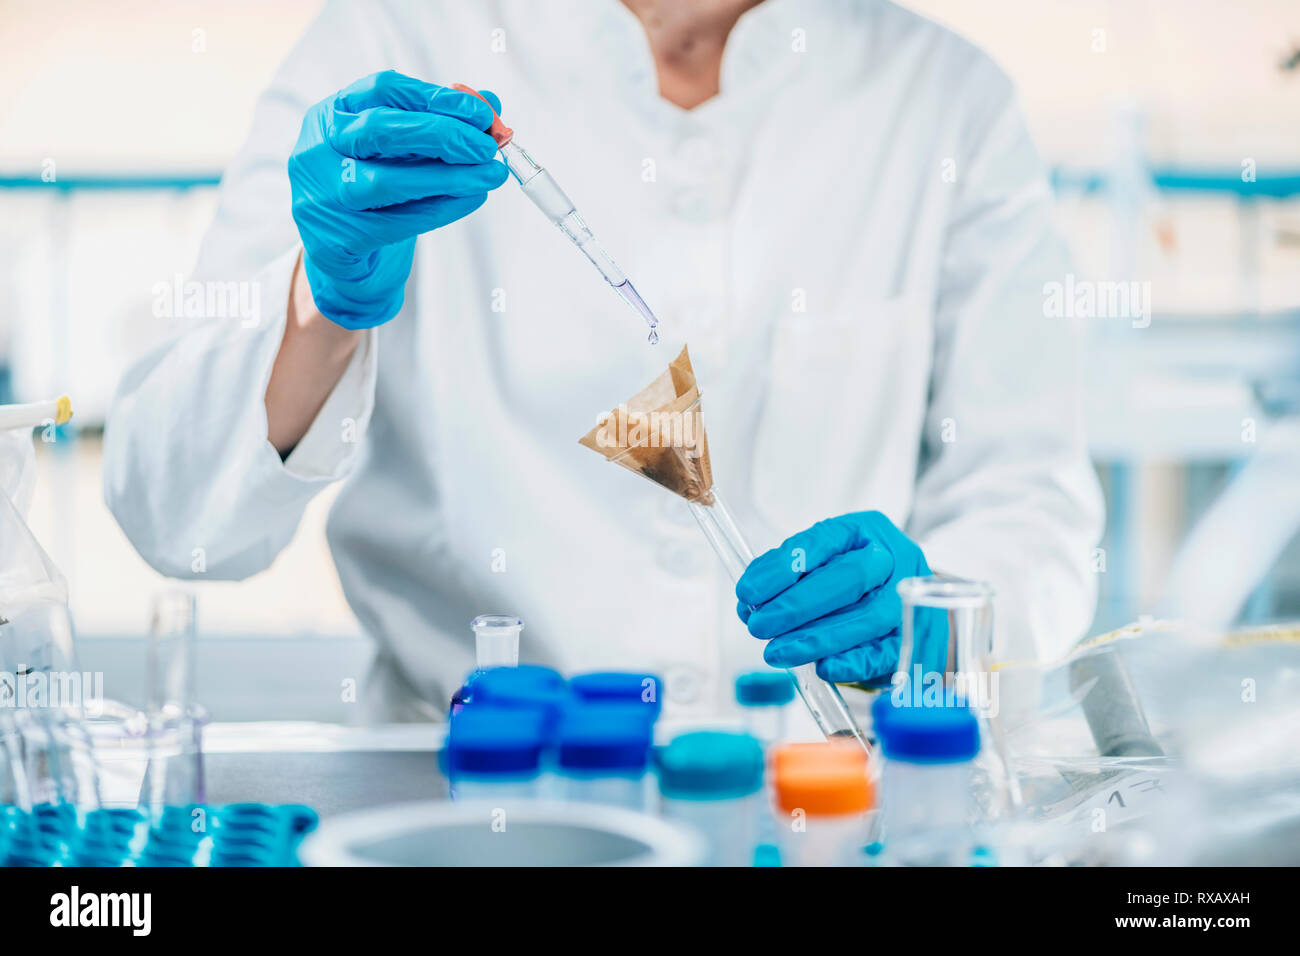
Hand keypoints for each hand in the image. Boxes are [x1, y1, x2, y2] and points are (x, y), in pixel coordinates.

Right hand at [289, 71, 508, 328]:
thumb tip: (491, 105)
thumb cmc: (373, 190)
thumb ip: (440, 123)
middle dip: (442, 134)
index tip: (482, 113)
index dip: (436, 98)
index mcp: (332, 113)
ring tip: (489, 175)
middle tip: (486, 146)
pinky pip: (398, 223)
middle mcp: (319, 149)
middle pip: (381, 129)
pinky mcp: (337, 237)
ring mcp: (323, 194)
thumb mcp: (401, 151)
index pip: (384, 91)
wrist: (341, 253)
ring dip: (449, 177)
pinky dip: (442, 209)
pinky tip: (471, 199)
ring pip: (388, 181)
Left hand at [735, 511, 946, 684]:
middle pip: (849, 578)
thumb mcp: (824, 563)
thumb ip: (789, 578)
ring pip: (868, 617)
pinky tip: (823, 668)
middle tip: (759, 626)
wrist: (912, 607)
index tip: (748, 592)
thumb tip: (749, 605)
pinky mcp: (915, 640)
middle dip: (797, 605)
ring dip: (816, 638)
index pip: (823, 540)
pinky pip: (888, 652)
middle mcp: (894, 559)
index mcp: (866, 530)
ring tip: (777, 652)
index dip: (783, 566)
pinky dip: (853, 662)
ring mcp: (910, 598)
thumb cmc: (855, 582)